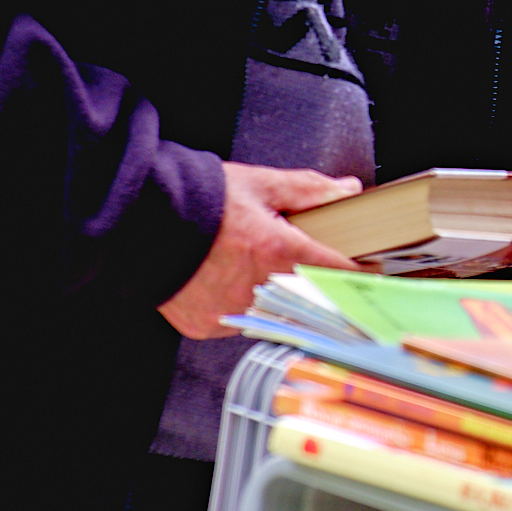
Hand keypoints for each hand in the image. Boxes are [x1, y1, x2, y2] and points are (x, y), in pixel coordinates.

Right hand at [157, 164, 359, 339]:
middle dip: (311, 280)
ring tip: (248, 264)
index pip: (337, 270)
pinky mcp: (206, 326)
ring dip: (273, 294)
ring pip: (272, 311)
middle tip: (299, 263)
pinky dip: (238, 305)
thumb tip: (348, 190)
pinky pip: (237, 321)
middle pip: (306, 295)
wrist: (139, 220)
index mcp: (277, 251)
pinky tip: (224, 280)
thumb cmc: (200, 199)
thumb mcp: (259, 184)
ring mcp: (231, 312)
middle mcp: (258, 288)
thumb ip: (308, 191)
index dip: (358, 270)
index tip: (372, 272)